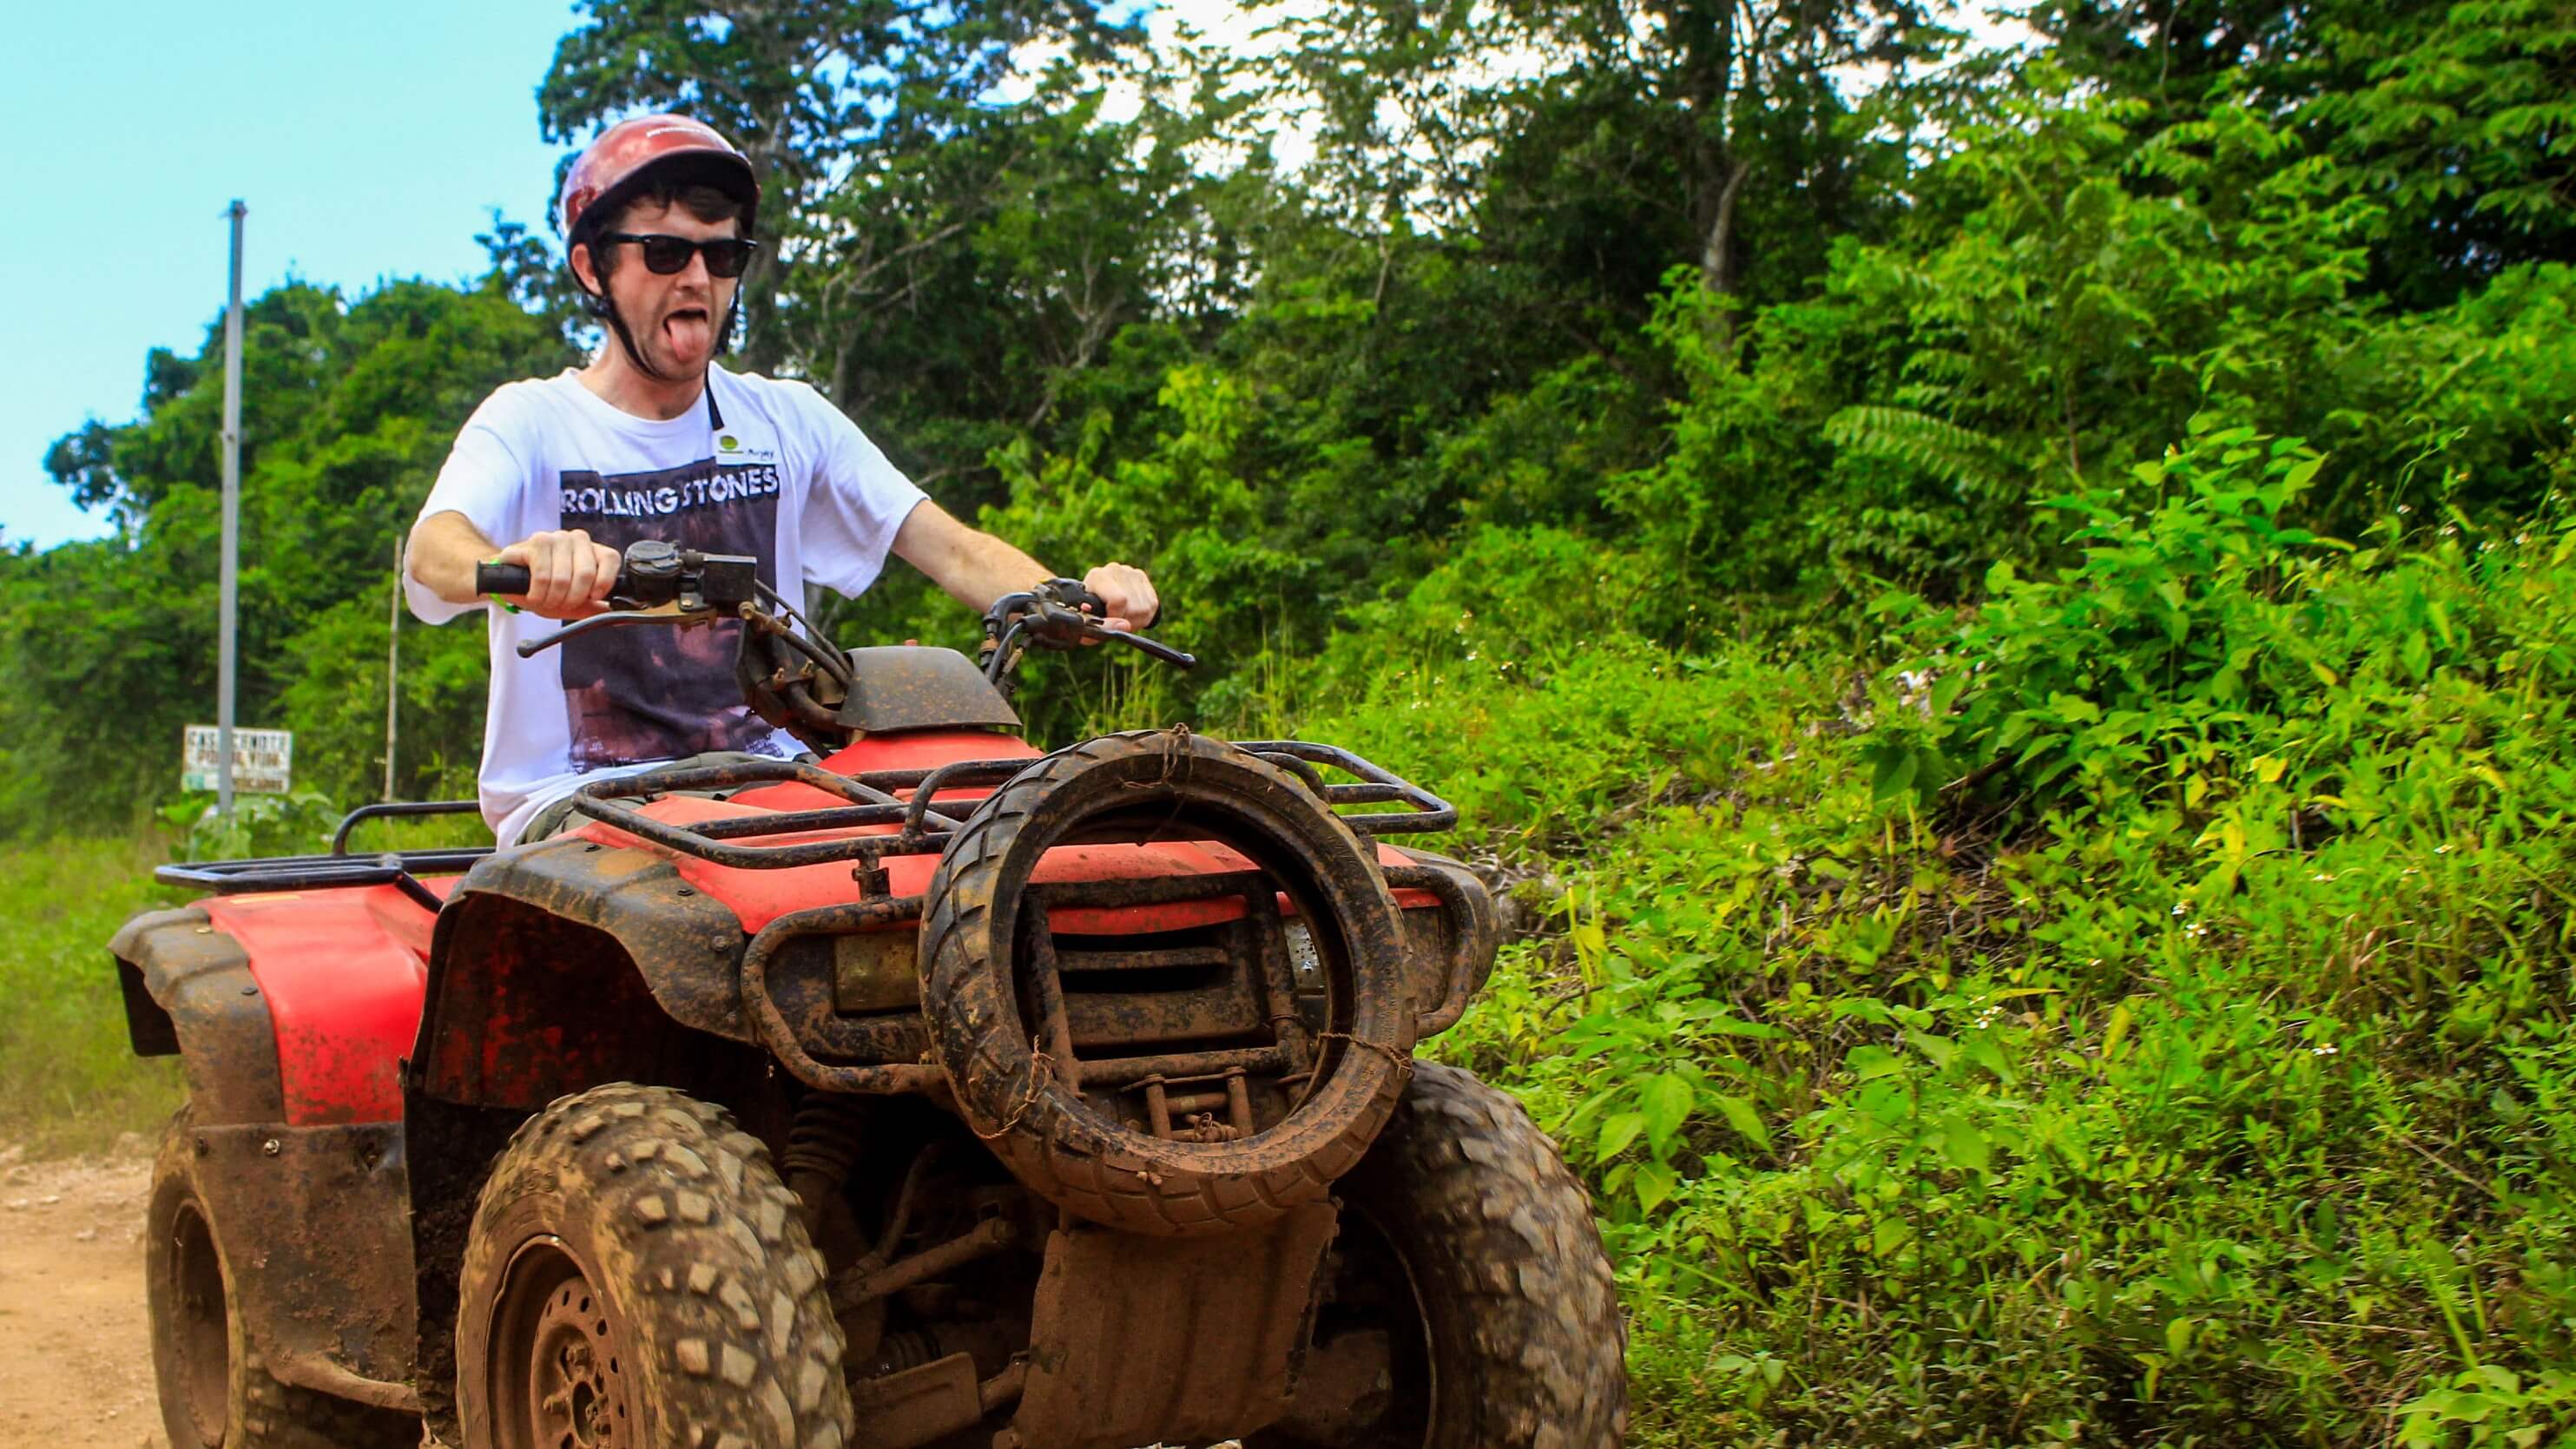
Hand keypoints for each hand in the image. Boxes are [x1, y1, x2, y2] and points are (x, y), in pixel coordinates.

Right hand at [496, 529, 621, 619]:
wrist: (509, 579)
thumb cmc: (544, 589)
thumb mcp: (572, 603)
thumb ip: (593, 608)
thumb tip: (616, 616)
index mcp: (592, 550)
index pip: (610, 558)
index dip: (603, 582)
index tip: (592, 597)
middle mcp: (576, 539)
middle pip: (586, 573)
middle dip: (572, 599)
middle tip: (561, 603)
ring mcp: (556, 538)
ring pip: (563, 577)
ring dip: (552, 598)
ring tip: (546, 599)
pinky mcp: (535, 543)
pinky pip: (542, 576)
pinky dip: (538, 594)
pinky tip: (534, 595)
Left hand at [1079, 562, 1157, 632]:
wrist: (1095, 597)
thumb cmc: (1089, 613)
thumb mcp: (1087, 624)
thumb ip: (1102, 627)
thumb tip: (1125, 626)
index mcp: (1097, 577)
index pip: (1118, 601)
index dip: (1116, 618)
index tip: (1110, 622)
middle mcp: (1115, 570)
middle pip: (1133, 608)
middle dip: (1126, 622)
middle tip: (1115, 622)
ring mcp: (1131, 572)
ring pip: (1144, 609)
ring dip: (1135, 621)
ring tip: (1121, 617)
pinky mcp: (1143, 577)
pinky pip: (1151, 605)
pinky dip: (1142, 616)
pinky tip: (1130, 612)